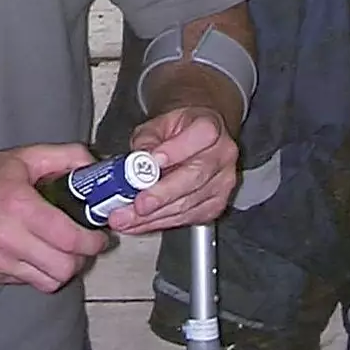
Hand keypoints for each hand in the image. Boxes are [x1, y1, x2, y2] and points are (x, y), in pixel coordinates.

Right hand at [0, 144, 108, 292]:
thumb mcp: (26, 157)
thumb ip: (66, 157)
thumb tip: (93, 166)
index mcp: (17, 205)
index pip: (68, 239)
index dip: (92, 241)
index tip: (98, 236)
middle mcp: (4, 237)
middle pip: (62, 268)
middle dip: (81, 258)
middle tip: (82, 244)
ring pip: (47, 282)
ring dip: (60, 268)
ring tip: (59, 249)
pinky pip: (26, 281)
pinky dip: (36, 269)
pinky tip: (33, 250)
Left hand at [107, 106, 237, 234]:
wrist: (195, 142)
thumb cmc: (177, 132)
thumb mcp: (156, 125)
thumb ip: (147, 140)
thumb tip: (137, 161)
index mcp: (210, 127)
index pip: (201, 136)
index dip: (176, 150)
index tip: (153, 161)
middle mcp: (222, 155)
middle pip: (195, 176)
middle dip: (162, 194)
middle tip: (138, 204)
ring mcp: (222, 182)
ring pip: (190, 203)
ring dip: (155, 215)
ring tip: (128, 218)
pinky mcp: (216, 205)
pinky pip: (188, 218)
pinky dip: (160, 222)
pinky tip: (140, 223)